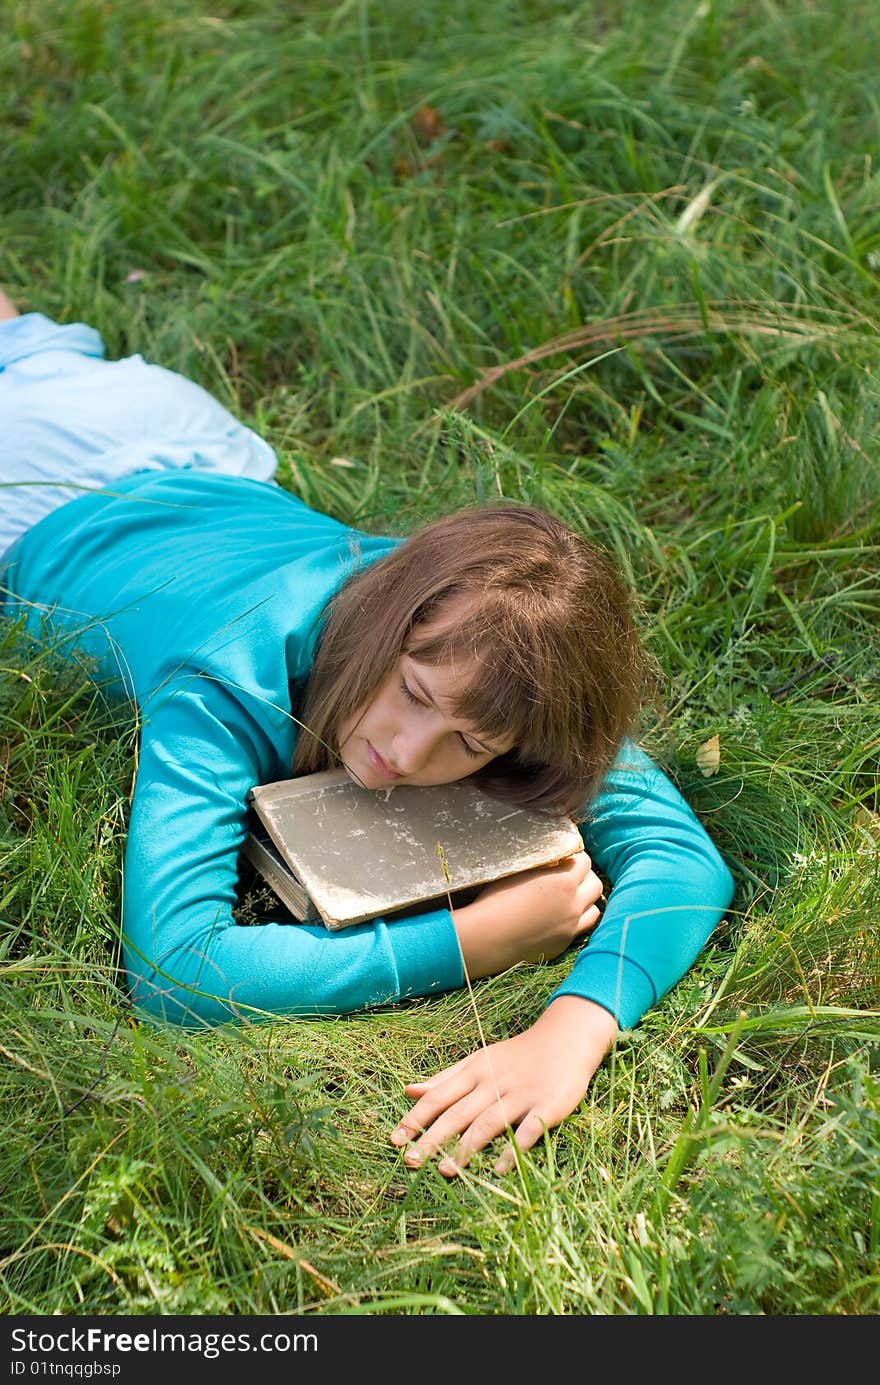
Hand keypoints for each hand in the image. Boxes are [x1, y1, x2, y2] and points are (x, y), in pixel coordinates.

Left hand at [389, 995, 617, 1175]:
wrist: (565, 1038)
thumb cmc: (516, 1056)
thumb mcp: (478, 1060)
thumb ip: (444, 1078)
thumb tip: (407, 1090)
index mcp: (474, 1072)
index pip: (438, 1096)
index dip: (415, 1117)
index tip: (395, 1139)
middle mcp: (493, 1083)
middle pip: (458, 1113)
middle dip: (432, 1138)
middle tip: (411, 1162)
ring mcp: (521, 1094)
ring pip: (488, 1122)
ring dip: (466, 1148)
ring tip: (446, 1172)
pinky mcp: (548, 1105)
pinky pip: (528, 1129)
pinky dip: (514, 1149)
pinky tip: (500, 1169)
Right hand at [452, 850, 603, 979]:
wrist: (488, 938)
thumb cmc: (496, 900)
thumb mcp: (519, 872)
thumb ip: (542, 865)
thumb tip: (552, 859)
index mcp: (563, 881)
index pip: (584, 862)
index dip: (576, 857)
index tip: (566, 858)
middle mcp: (573, 904)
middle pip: (595, 884)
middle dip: (585, 877)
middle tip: (571, 876)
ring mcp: (571, 926)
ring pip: (594, 909)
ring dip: (585, 900)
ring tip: (570, 898)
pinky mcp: (563, 943)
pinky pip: (581, 928)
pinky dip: (577, 920)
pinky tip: (561, 917)